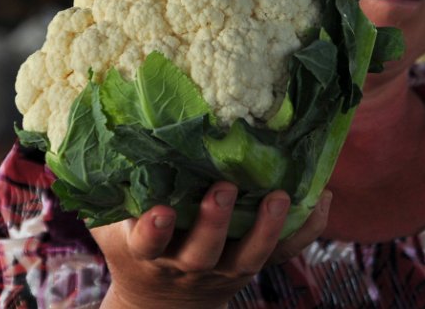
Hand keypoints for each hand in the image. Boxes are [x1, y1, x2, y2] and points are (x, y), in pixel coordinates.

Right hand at [92, 182, 331, 308]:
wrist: (162, 304)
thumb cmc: (136, 248)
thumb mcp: (114, 227)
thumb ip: (111, 191)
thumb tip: (101, 132)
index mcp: (149, 254)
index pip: (148, 246)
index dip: (153, 232)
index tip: (159, 213)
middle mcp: (189, 265)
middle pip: (203, 251)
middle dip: (213, 221)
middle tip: (222, 188)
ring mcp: (225, 269)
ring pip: (249, 256)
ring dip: (265, 227)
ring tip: (280, 195)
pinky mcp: (253, 265)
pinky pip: (285, 253)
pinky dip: (306, 229)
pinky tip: (323, 199)